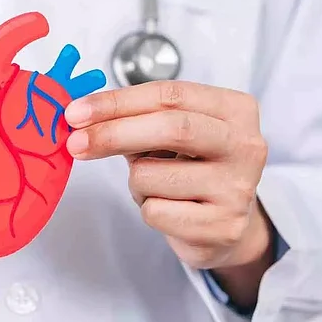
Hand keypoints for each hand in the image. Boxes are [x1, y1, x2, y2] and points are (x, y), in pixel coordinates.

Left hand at [63, 81, 271, 297]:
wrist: (224, 225)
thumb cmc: (189, 167)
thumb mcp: (168, 134)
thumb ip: (133, 118)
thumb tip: (79, 118)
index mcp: (235, 109)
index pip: (170, 94)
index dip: (118, 101)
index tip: (77, 111)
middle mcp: (246, 145)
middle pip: (171, 128)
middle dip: (114, 133)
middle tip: (75, 142)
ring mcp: (238, 188)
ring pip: (154, 175)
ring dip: (135, 181)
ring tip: (155, 186)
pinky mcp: (223, 226)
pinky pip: (156, 212)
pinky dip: (146, 209)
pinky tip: (169, 210)